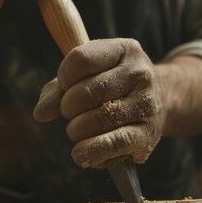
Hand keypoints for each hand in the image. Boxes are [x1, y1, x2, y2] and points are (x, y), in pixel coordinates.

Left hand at [34, 39, 164, 167]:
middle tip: (70, 112)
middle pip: (86, 92)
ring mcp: (147, 104)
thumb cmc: (113, 86)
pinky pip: (111, 144)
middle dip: (68, 107)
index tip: (66, 86)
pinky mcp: (148, 134)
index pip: (81, 59)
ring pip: (97, 119)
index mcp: (124, 50)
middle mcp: (140, 73)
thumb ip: (58, 90)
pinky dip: (89, 151)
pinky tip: (80, 152)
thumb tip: (41, 112)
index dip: (64, 77)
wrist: (160, 103)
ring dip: (76, 130)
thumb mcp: (87, 75)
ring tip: (77, 129)